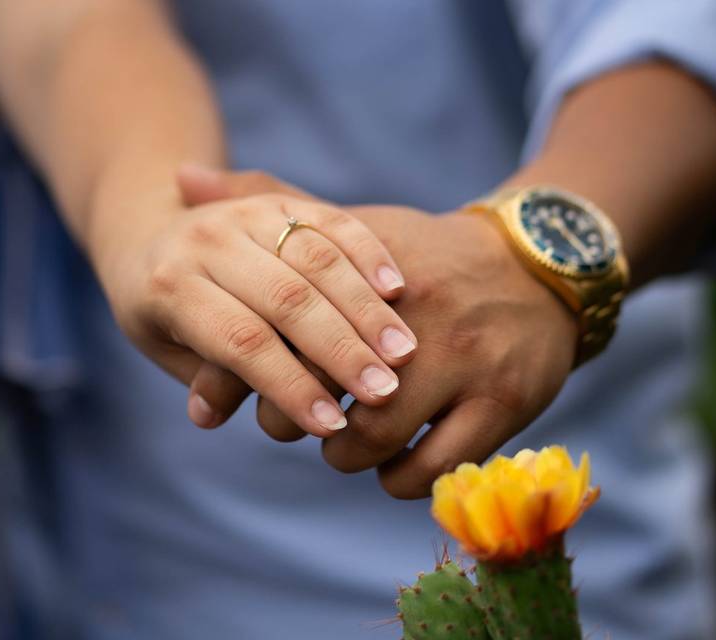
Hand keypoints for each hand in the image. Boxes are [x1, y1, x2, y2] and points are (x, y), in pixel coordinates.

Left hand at [90, 172, 417, 437]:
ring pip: (318, 258)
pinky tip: (395, 292)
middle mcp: (205, 238)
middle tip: (384, 392)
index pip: (240, 341)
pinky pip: (335, 220)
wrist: (142, 221)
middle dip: (339, 350)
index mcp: (167, 282)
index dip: (289, 385)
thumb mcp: (166, 335)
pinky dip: (366, 254)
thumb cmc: (164, 303)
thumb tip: (206, 416)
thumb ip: (203, 371)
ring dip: (363, 309)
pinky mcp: (279, 199)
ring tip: (401, 356)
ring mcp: (246, 212)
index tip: (328, 427)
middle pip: (288, 299)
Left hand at [178, 168, 577, 497]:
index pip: (276, 325)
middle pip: (317, 388)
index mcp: (360, 266)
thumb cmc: (420, 254)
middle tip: (287, 419)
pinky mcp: (502, 401)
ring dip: (341, 455)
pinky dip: (396, 478)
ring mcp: (462, 360)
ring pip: (372, 439)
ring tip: (337, 441)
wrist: (537, 266)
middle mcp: (410, 313)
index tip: (223, 394)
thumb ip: (266, 204)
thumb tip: (178, 178)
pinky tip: (389, 462)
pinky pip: (431, 469)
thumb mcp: (349, 224)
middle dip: (287, 418)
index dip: (238, 372)